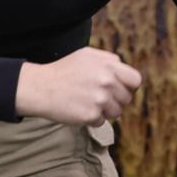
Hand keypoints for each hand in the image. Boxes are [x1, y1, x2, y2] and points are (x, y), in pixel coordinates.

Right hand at [14, 47, 141, 125]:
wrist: (40, 87)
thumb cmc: (64, 70)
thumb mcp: (88, 55)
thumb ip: (110, 61)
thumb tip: (124, 69)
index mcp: (110, 65)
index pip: (135, 80)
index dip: (129, 86)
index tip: (120, 89)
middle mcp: (108, 82)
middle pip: (126, 98)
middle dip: (115, 99)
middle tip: (98, 97)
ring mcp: (100, 99)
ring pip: (116, 112)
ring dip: (104, 110)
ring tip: (87, 102)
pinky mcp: (91, 115)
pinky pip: (101, 121)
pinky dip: (92, 119)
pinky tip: (79, 109)